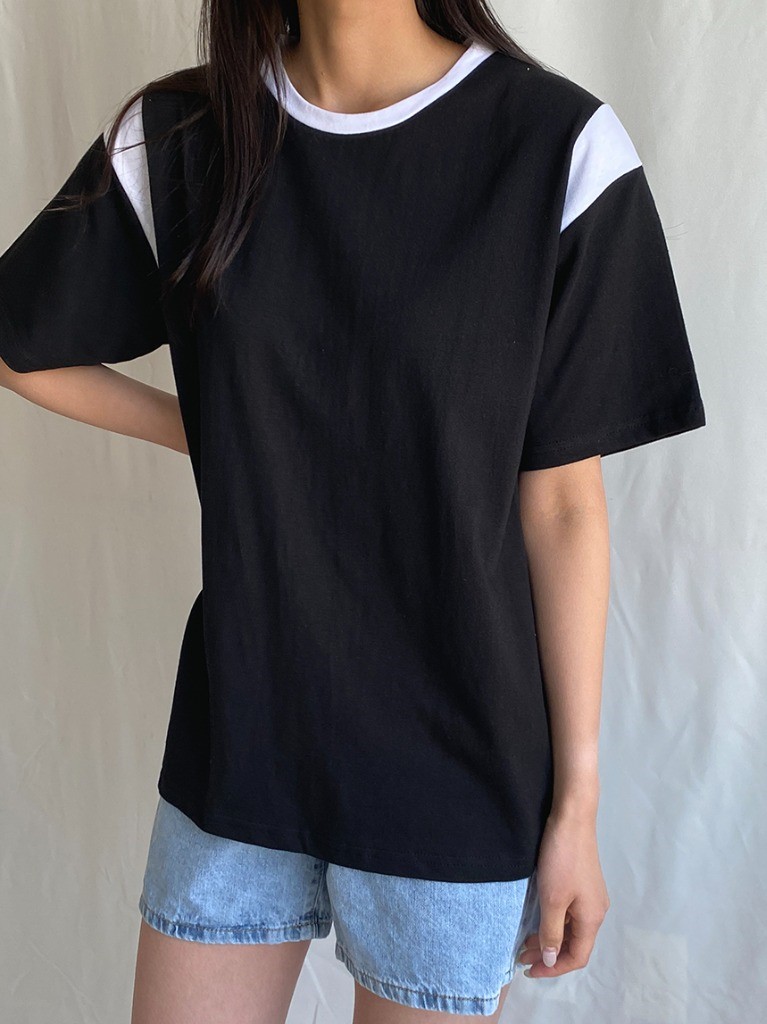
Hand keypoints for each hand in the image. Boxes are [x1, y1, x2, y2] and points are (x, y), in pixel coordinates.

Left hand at [517, 808, 609, 977]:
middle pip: (574, 944)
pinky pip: (569, 914)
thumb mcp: (552, 899)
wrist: (572, 819)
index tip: (529, 970)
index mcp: (592, 919)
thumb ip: (552, 932)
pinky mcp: (582, 884)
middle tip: (522, 956)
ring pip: (571, 929)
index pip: (577, 957)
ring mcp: (590, 897)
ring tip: (526, 942)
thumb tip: (552, 959)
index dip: (554, 968)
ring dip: (550, 938)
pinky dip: (554, 922)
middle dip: (549, 954)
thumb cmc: (562, 860)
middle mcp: (595, 911)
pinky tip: (538, 920)